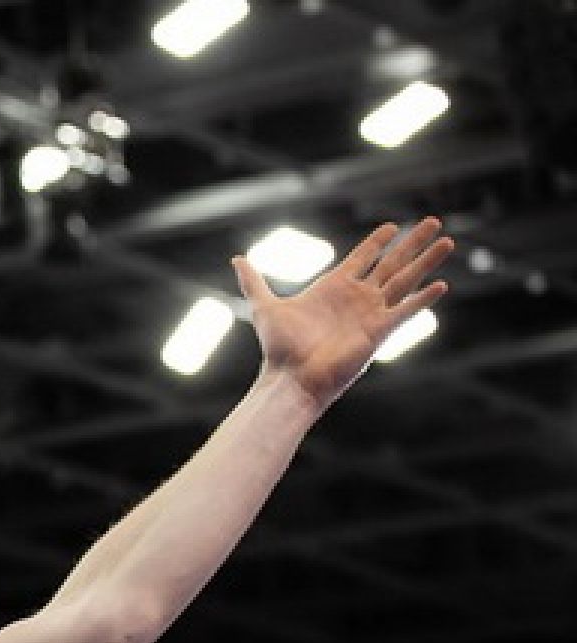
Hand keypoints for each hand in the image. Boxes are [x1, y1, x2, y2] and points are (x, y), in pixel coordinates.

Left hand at [233, 218, 453, 408]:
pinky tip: (440, 285)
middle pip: (391, 263)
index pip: (362, 257)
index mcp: (333, 288)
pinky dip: (422, 298)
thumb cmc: (279, 347)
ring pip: (404, 280)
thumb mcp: (264, 306)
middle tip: (433, 222)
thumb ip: (254, 282)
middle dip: (412, 242)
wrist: (291, 377)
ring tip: (448, 241)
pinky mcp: (379, 331)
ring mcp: (370, 313)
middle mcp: (356, 298)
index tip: (392, 226)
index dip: (377, 241)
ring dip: (427, 261)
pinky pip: (405, 311)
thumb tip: (237, 260)